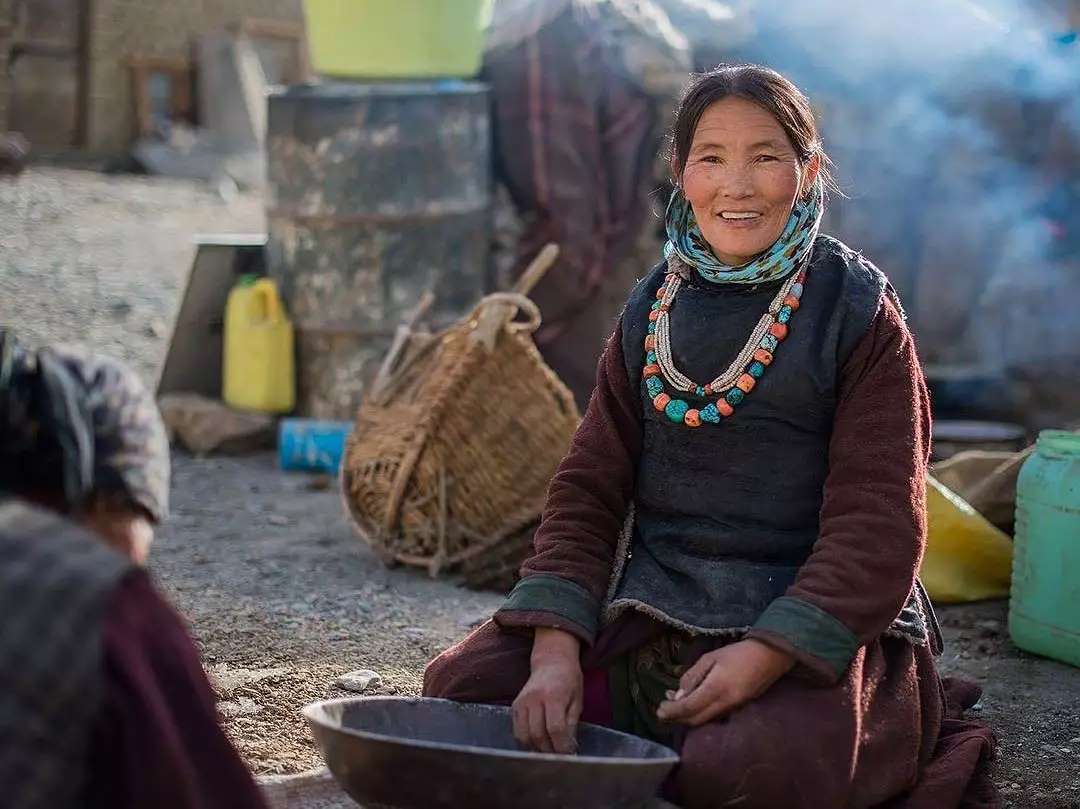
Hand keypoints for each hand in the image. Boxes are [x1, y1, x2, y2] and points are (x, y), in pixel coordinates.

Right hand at [512, 628, 582, 753]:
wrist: (551, 662)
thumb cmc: (568, 680)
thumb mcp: (577, 700)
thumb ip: (572, 724)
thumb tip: (569, 749)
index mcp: (554, 695)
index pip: (555, 729)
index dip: (562, 746)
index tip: (569, 755)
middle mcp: (534, 698)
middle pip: (538, 735)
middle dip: (550, 751)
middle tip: (560, 757)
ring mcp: (522, 702)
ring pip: (524, 736)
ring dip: (536, 749)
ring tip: (549, 750)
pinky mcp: (514, 706)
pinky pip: (517, 731)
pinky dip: (527, 741)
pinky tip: (538, 741)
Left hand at [655, 638, 793, 726]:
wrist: (770, 656)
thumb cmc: (737, 653)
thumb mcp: (710, 658)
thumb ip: (692, 677)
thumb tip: (677, 695)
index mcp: (716, 689)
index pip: (688, 708)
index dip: (672, 711)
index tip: (659, 710)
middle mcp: (724, 703)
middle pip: (695, 720)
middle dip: (677, 718)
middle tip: (663, 711)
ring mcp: (733, 708)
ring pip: (704, 720)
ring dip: (687, 716)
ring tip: (674, 704)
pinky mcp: (738, 708)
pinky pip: (714, 716)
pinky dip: (700, 713)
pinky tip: (693, 702)